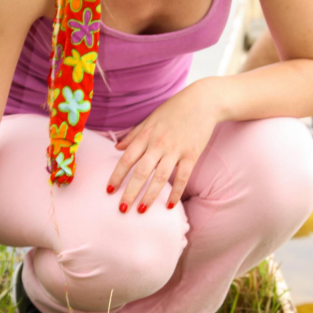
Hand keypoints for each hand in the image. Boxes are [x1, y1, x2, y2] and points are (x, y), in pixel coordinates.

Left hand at [106, 80, 219, 212]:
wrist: (203, 102)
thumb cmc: (174, 110)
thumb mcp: (150, 119)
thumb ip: (134, 135)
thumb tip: (117, 148)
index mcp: (146, 135)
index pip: (127, 159)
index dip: (117, 175)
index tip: (109, 190)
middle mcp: (158, 144)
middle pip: (141, 171)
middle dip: (130, 191)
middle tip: (121, 209)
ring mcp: (176, 150)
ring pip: (160, 177)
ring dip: (150, 195)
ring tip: (141, 210)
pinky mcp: (192, 155)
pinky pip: (182, 177)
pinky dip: (176, 192)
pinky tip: (169, 205)